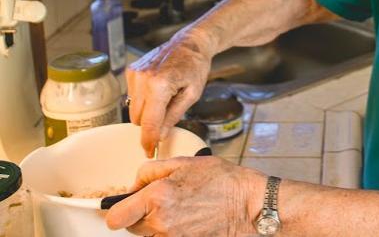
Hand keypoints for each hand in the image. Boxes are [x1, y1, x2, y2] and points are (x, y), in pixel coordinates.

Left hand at [104, 156, 263, 235]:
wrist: (250, 206)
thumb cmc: (224, 182)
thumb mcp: (187, 163)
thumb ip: (152, 171)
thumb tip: (133, 184)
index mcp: (158, 197)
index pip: (115, 216)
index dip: (119, 209)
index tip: (127, 204)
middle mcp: (160, 223)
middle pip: (130, 227)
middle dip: (141, 214)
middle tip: (164, 202)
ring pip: (148, 236)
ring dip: (157, 225)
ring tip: (182, 211)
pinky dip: (170, 233)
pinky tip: (189, 222)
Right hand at [127, 26, 215, 156]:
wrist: (190, 43)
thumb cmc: (195, 66)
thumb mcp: (192, 94)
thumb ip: (174, 116)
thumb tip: (160, 136)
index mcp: (159, 85)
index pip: (149, 123)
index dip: (149, 141)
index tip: (150, 153)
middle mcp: (142, 79)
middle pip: (138, 119)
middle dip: (151, 125)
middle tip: (167, 120)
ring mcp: (134, 74)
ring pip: (133, 109)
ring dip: (147, 112)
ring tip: (166, 98)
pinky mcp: (131, 71)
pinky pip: (132, 96)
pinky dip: (143, 99)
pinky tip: (159, 90)